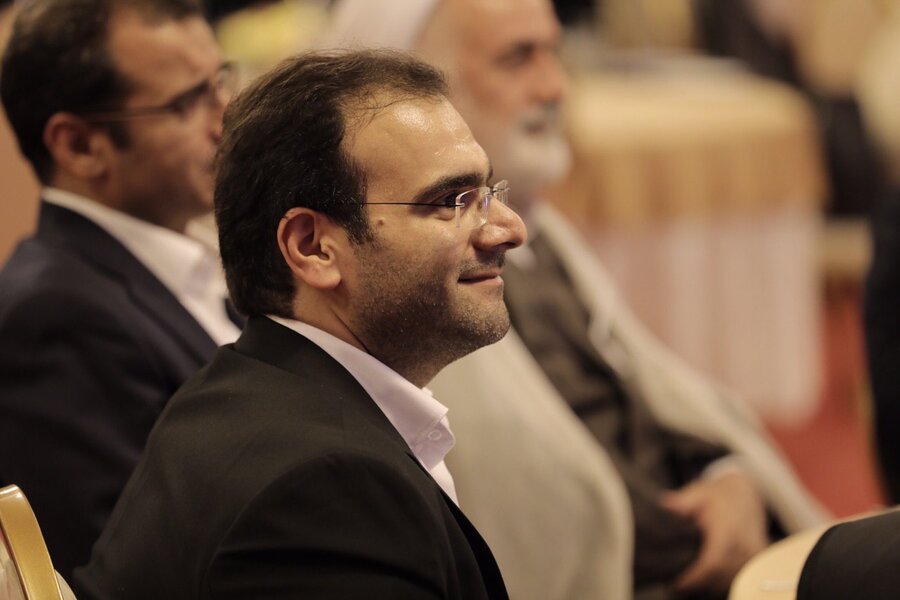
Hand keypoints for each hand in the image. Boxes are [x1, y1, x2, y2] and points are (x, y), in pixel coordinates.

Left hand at [660, 472, 768, 594]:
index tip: (678, 583)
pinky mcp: (758, 558)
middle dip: (699, 585)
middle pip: (721, 576)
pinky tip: (708, 582)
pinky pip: (741, 576)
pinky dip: (724, 581)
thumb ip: (683, 502)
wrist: (746, 493)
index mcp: (728, 530)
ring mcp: (754, 553)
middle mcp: (745, 544)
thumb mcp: (699, 493)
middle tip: (678, 586)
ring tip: (689, 585)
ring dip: (712, 585)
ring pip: (732, 579)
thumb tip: (665, 505)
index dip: (696, 577)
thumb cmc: (718, 495)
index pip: (713, 563)